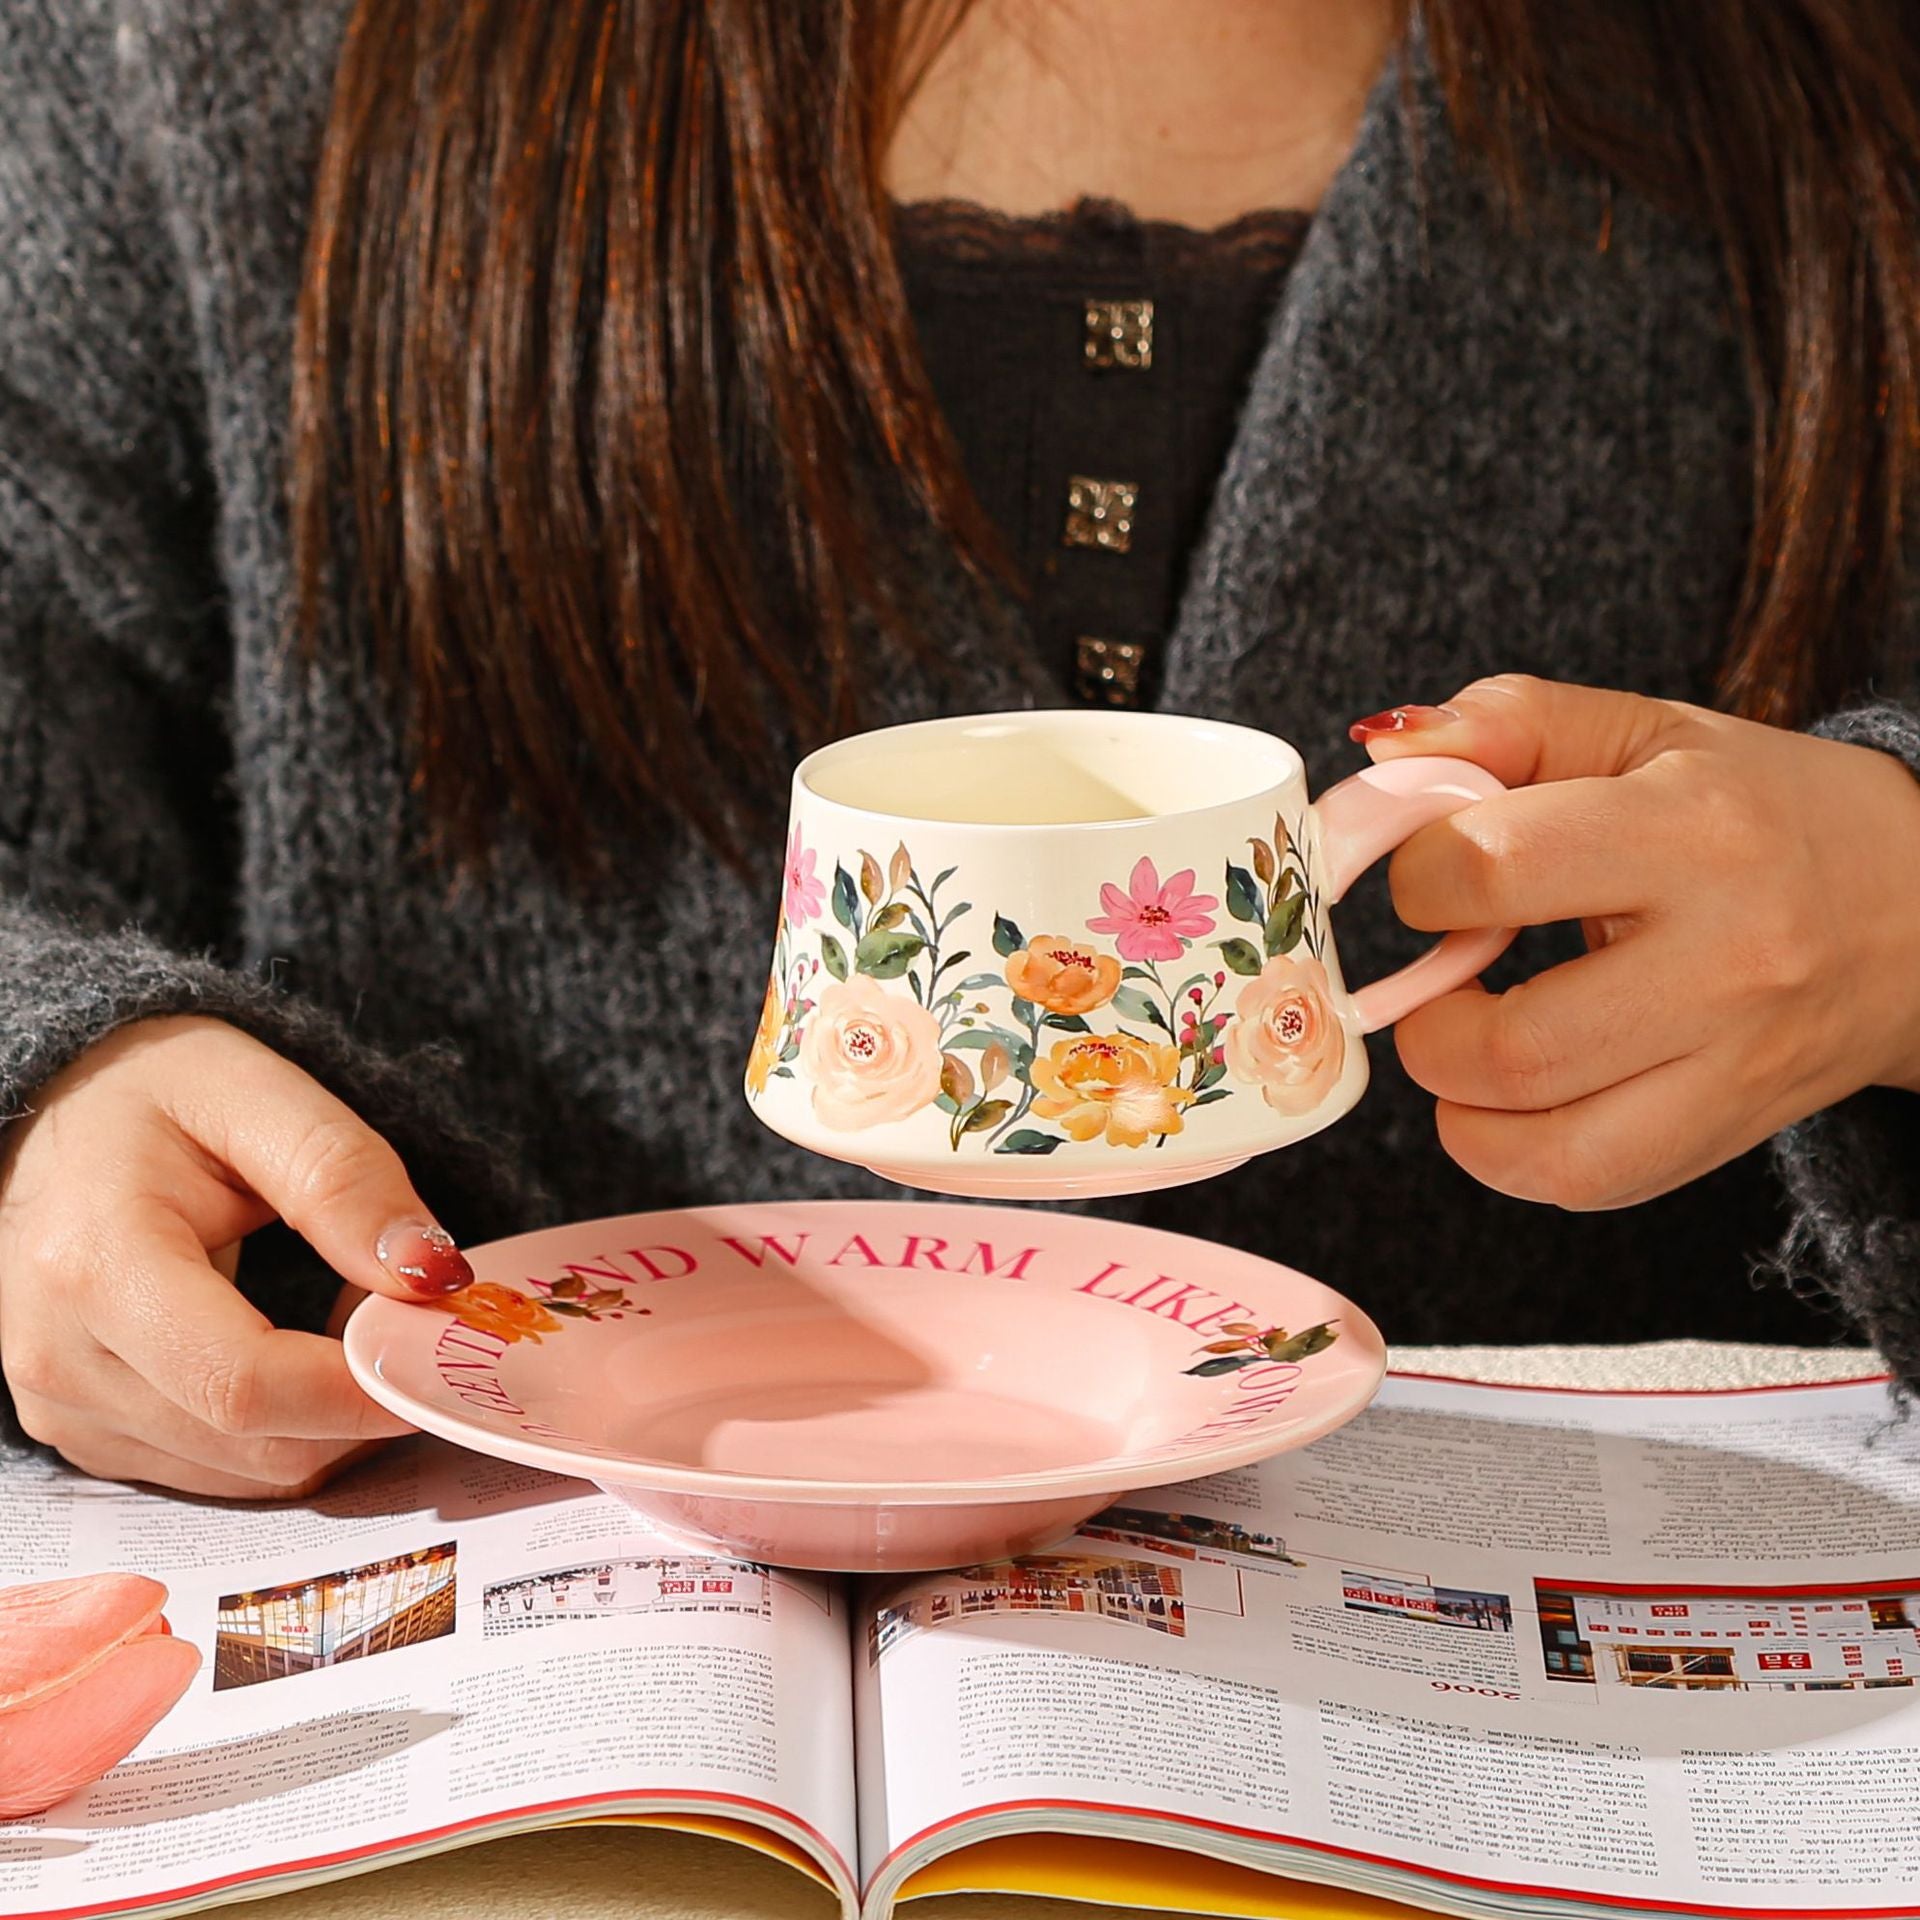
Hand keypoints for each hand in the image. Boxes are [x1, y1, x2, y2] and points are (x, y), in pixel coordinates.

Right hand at [0, 1017, 473, 1495]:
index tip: (443, 1348)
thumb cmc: (158, 1092)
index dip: (362, 1388)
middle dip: (362, 1400)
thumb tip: (431, 1276)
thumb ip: (345, 1180)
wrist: (63, 1113)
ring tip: (347, 1311)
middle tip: (411, 1316)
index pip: (244, 1384)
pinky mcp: (84, 1435)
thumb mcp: (260, 1095)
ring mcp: (63, 1409)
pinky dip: (289, 1426)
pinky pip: (219, 1471)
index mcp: (97, 1266)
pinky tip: (300, 1347)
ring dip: (330, 1415)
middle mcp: (60, 1359)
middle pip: (255, 1443)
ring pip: (248, 1473)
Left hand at [1352, 676, 1919, 1208]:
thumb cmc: (1758, 810)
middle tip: (1442, 972)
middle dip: (1424, 1018)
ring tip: (1469, 1038)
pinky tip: (1511, 1098)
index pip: (1487, 868)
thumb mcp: (1646, 731)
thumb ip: (1509, 722)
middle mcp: (1727, 958)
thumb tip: (1381, 758)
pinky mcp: (1731, 1133)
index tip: (1435, 874)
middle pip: (1505, 1041)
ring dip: (1455, 1097)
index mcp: (1694, 829)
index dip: (1418, 873)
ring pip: (1539, 1140)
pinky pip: (1586, 1180)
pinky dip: (1511, 1154)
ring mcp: (1734, 1061)